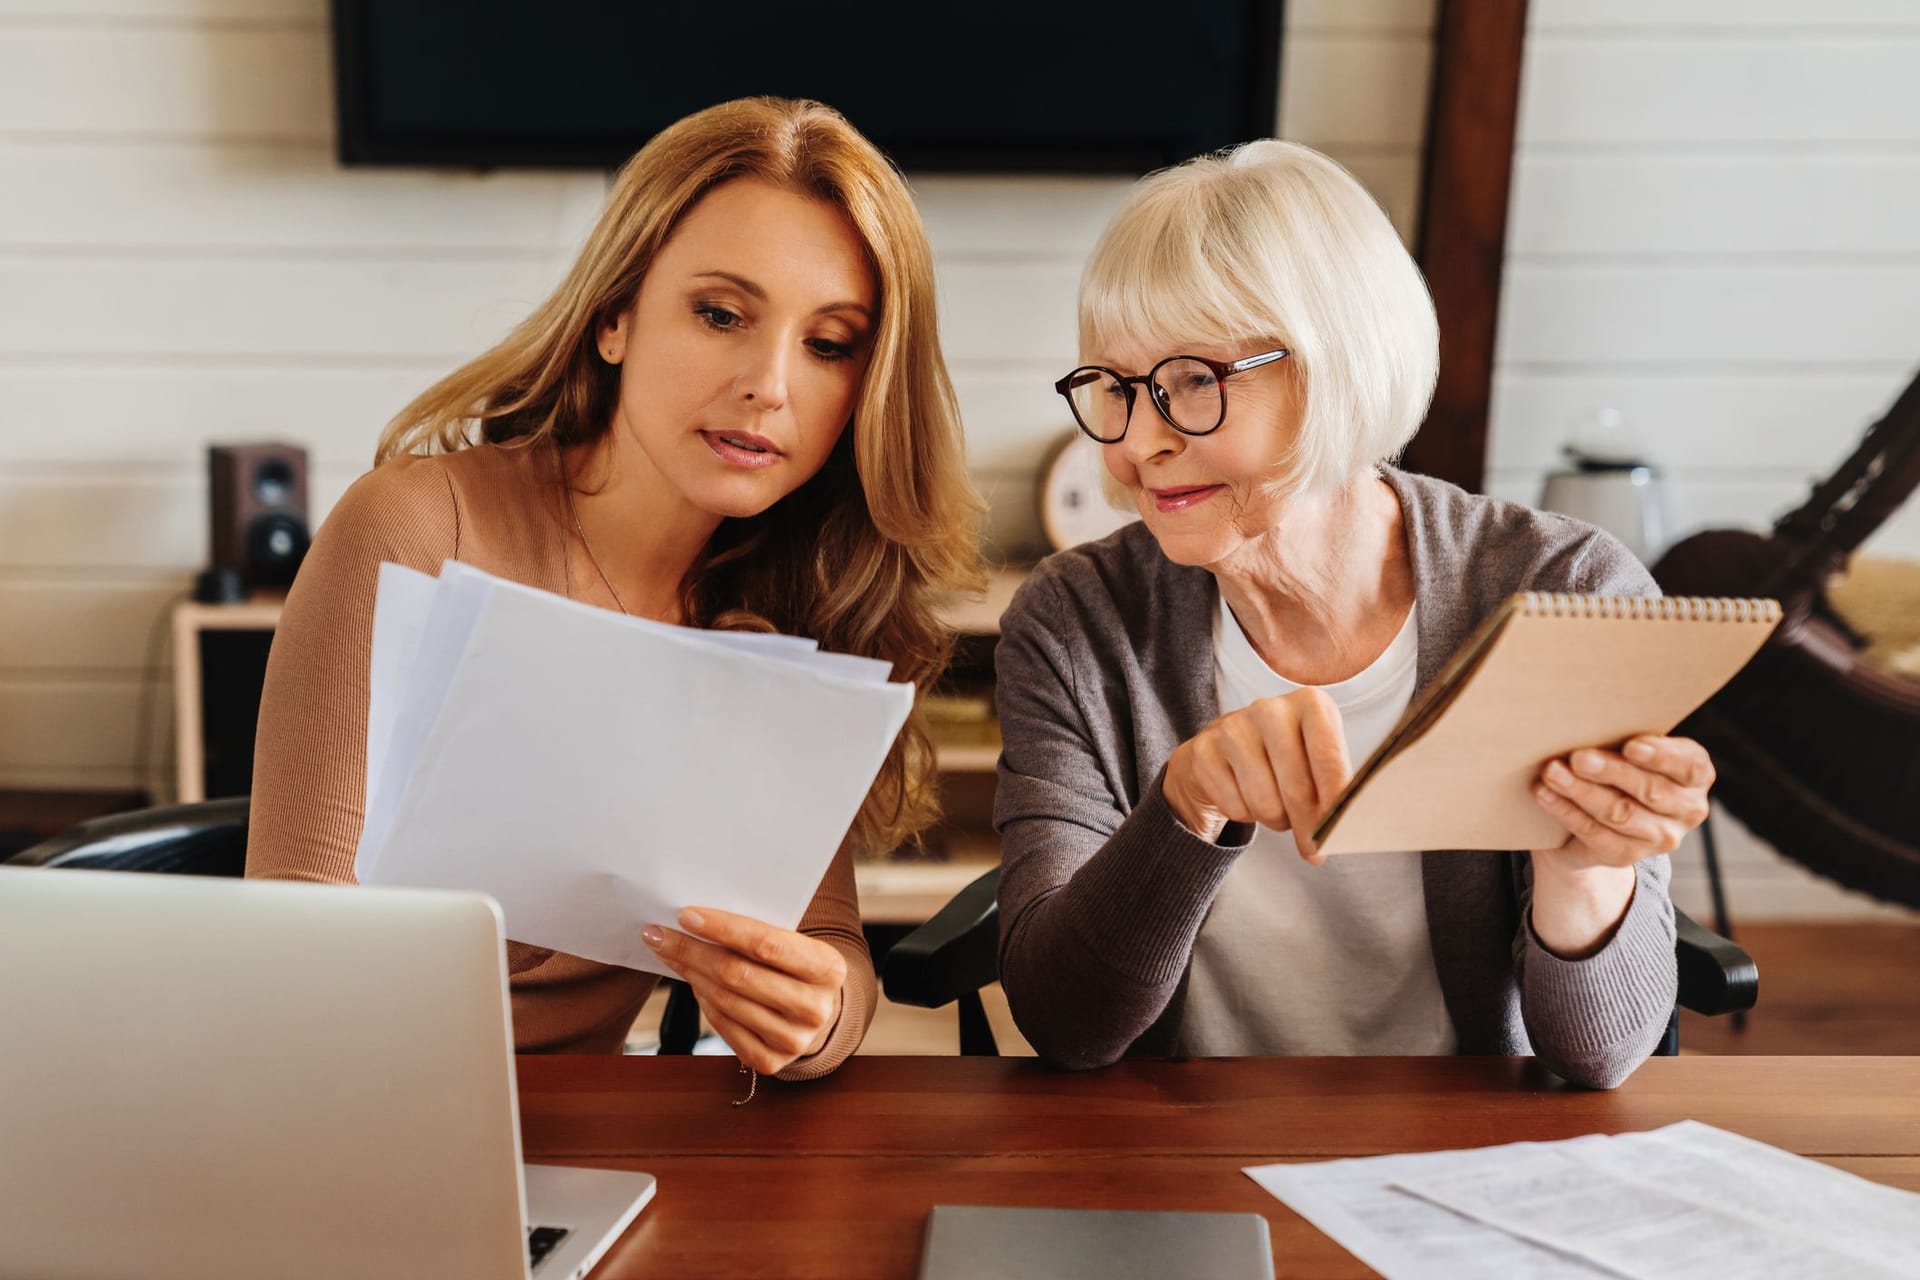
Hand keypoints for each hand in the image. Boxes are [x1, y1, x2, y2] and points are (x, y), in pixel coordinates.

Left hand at [642, 907, 847, 1074]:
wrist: (816, 1012)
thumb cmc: (795, 966)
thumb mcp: (794, 944)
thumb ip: (758, 934)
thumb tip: (696, 920)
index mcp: (828, 968)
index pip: (767, 944)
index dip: (723, 928)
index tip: (686, 915)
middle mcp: (815, 1009)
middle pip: (738, 975)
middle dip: (692, 951)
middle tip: (659, 934)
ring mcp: (793, 1041)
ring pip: (725, 1000)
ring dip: (690, 974)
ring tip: (670, 953)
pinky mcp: (770, 1062)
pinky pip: (722, 1026)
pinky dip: (702, 1001)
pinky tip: (693, 982)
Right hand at [1161, 688, 1351, 859]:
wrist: (1220, 752)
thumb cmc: (1280, 758)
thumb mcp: (1314, 759)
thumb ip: (1334, 787)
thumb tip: (1342, 830)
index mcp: (1309, 704)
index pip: (1329, 758)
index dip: (1337, 801)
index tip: (1340, 829)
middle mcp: (1269, 709)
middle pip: (1298, 788)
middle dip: (1307, 826)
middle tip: (1312, 847)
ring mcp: (1231, 728)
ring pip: (1266, 803)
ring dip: (1275, 819)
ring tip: (1276, 808)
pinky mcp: (1203, 752)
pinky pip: (1235, 807)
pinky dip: (1245, 815)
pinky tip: (1245, 798)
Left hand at [1528, 735, 1713, 956]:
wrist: (1600, 818)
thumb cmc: (1618, 766)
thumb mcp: (1629, 750)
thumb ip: (1623, 739)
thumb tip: (1587, 723)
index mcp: (1696, 776)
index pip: (1689, 766)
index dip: (1661, 756)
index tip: (1631, 745)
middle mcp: (1687, 809)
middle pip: (1649, 790)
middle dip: (1610, 772)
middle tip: (1577, 757)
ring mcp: (1660, 838)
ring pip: (1620, 814)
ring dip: (1582, 792)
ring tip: (1552, 773)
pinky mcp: (1627, 855)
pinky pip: (1594, 834)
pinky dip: (1566, 812)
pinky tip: (1545, 794)